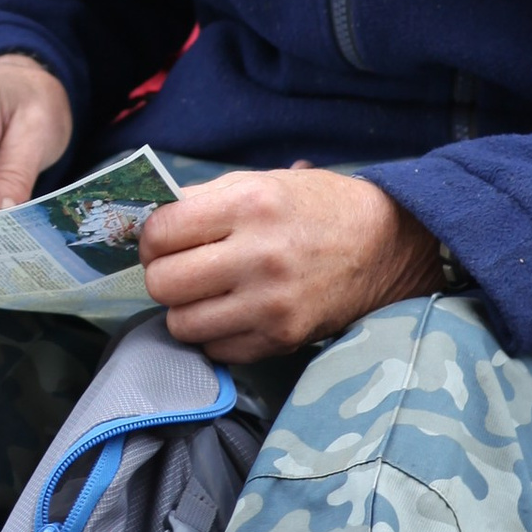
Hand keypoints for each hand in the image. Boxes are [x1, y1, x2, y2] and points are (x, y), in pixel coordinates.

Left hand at [138, 168, 439, 362]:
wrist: (385, 246)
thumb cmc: (316, 208)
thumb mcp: (262, 183)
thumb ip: (202, 200)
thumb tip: (146, 221)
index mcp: (250, 206)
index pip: (161, 232)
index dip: (151, 238)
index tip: (162, 240)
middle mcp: (260, 256)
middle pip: (162, 282)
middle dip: (162, 275)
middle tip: (182, 268)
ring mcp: (271, 303)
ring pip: (181, 323)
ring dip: (185, 309)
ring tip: (207, 293)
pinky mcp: (282, 338)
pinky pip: (215, 349)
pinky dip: (215, 334)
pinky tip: (234, 312)